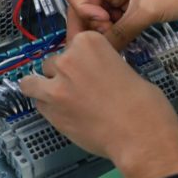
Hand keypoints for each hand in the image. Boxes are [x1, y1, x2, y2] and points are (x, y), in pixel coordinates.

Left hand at [19, 31, 177, 177]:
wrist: (140, 135)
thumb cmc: (144, 104)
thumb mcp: (126, 70)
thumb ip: (103, 67)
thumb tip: (94, 75)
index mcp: (89, 43)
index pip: (74, 43)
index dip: (81, 57)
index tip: (89, 67)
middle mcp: (68, 60)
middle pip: (52, 62)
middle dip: (63, 74)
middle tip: (81, 88)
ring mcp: (55, 87)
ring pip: (32, 83)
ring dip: (44, 88)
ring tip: (62, 99)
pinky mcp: (50, 113)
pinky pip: (39, 105)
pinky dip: (48, 108)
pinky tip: (65, 115)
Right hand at [63, 0, 177, 49]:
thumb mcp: (145, 9)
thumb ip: (120, 32)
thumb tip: (102, 50)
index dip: (82, 10)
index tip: (98, 23)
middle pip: (85, 5)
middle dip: (91, 24)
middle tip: (100, 42)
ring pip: (100, 15)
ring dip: (105, 31)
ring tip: (116, 42)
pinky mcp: (135, 5)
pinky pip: (116, 21)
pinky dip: (117, 32)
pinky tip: (123, 42)